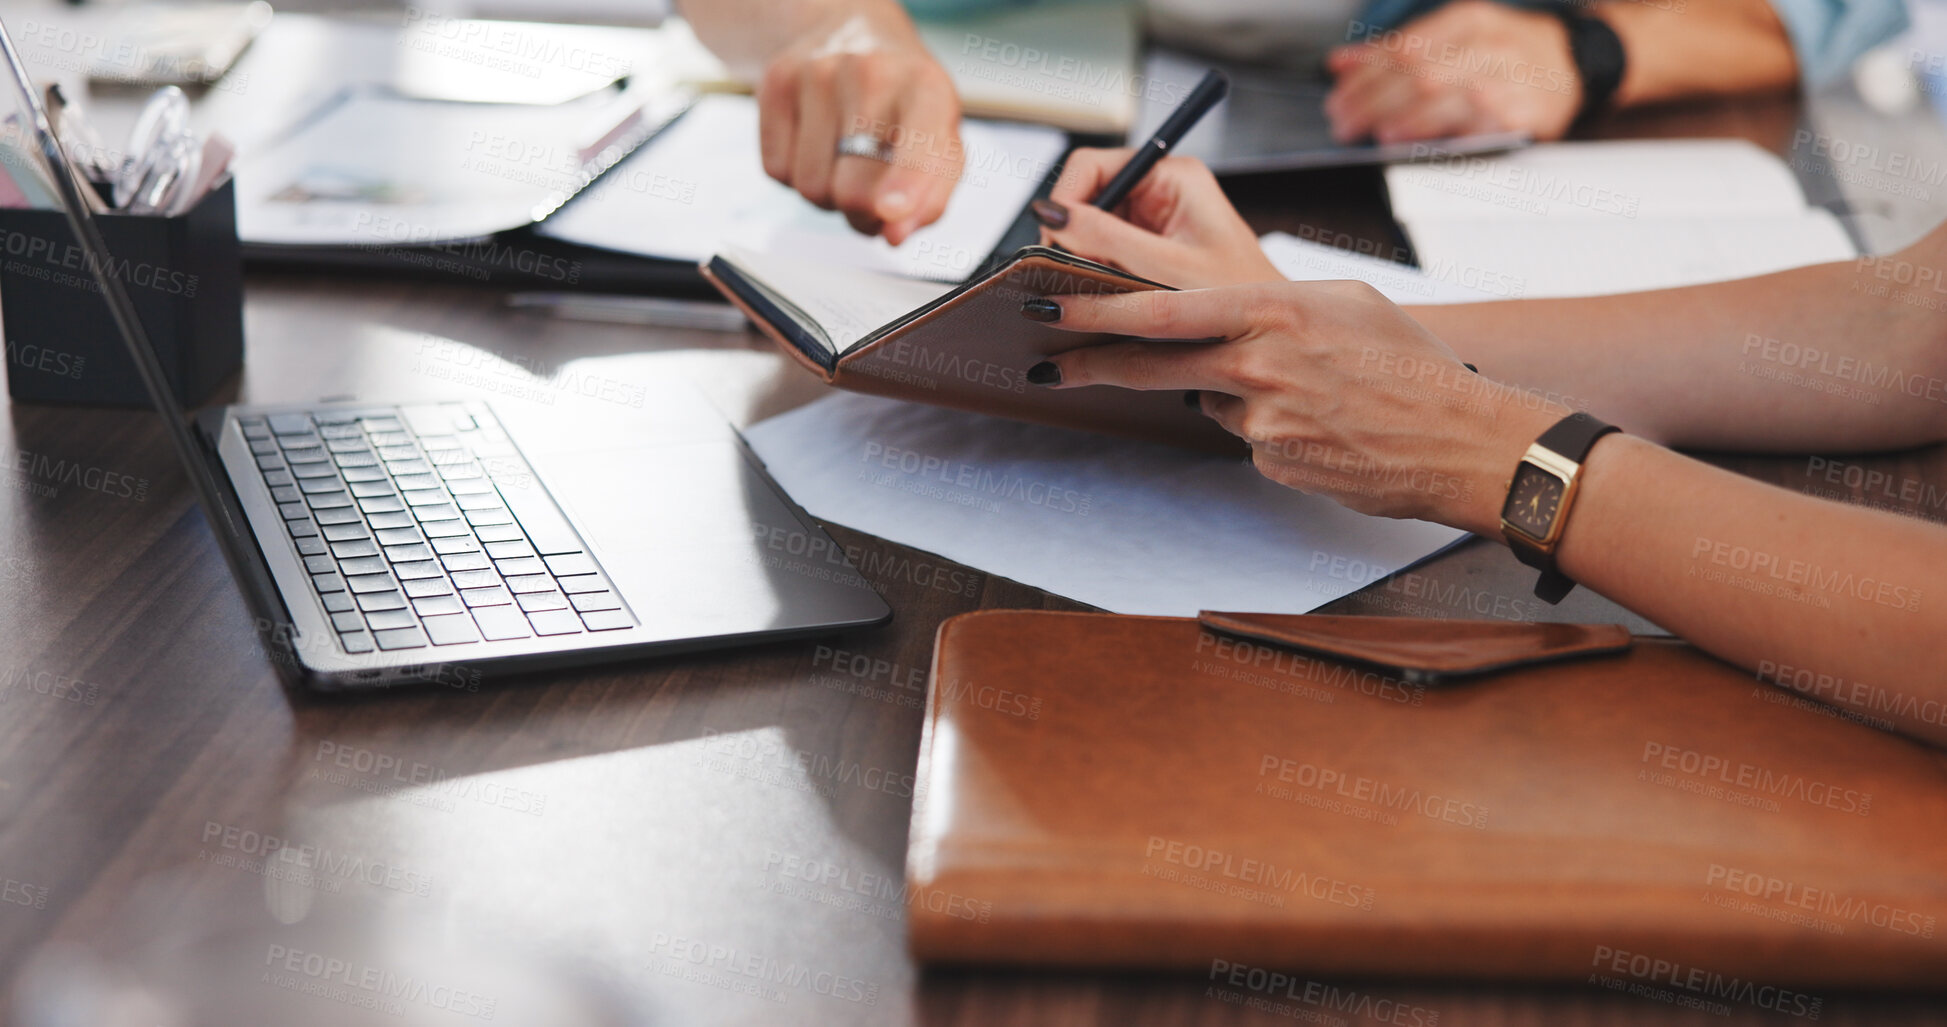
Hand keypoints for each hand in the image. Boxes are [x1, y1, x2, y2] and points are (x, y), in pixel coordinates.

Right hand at [756, 13, 962, 243]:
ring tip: (844, 160)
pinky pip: (777, 171)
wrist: (852, 34)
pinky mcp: (776, 82)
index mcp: (927, 88)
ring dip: (828, 196)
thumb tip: (893, 234)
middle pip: (854, 190)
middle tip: (874, 199)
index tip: (890, 210)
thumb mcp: (939, 144)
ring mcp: (818, 73)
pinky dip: (796, 175)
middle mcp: (872, 72)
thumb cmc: (905, 106)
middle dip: (863, 214)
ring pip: (811, 188)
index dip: (906, 181)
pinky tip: (815, 143)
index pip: (919, 141)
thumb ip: (930, 198)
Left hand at [1024, 282, 1561, 532]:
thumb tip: (1218, 316)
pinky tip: (1322, 425)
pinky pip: (1249, 438)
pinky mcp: (1272, 464)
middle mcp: (1257, 366)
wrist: (1464, 441)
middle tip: (1047, 364)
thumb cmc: (1412, 363)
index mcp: (1272, 311)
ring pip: (1212, 401)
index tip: (1047, 306)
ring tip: (1308, 390)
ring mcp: (1262, 422)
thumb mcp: (1344, 302)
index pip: (1159, 311)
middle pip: (1150, 365)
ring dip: (1233, 394)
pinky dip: (1271, 428)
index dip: (1094, 310)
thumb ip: (1271, 305)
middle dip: (1089, 364)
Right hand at [1031, 148, 1283, 289]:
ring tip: (1104, 288)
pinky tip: (1111, 296)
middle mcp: (1161, 190)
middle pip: (1087, 198)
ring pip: (1091, 229)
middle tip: (1082, 274)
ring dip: (1088, 259)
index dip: (1065, 201)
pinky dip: (1098, 274)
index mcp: (1172, 176)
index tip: (1055, 242)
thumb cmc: (1238, 297)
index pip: (1090, 166)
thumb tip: (1050, 213)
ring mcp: (1153, 219)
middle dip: (1076, 237)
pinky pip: (1105, 252)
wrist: (1267, 334)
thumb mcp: (1165, 268)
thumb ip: (1105, 238)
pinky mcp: (1149, 247)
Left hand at [1324, 0, 1583, 143]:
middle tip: (1345, 123)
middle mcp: (1488, 45)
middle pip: (1420, 73)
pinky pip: (1482, 126)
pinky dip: (1449, 137)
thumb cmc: (1505, 52)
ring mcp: (1509, 77)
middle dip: (1375, 101)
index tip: (1337, 97)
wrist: (1574, 62)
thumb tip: (1340, 63)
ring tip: (1377, 134)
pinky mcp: (1526, 112)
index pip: (1405, 47)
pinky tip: (1426, 145)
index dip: (1365, 75)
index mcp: (1466, 21)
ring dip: (1407, 119)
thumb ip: (1396, 49)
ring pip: (1449, 97)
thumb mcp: (1454, 37)